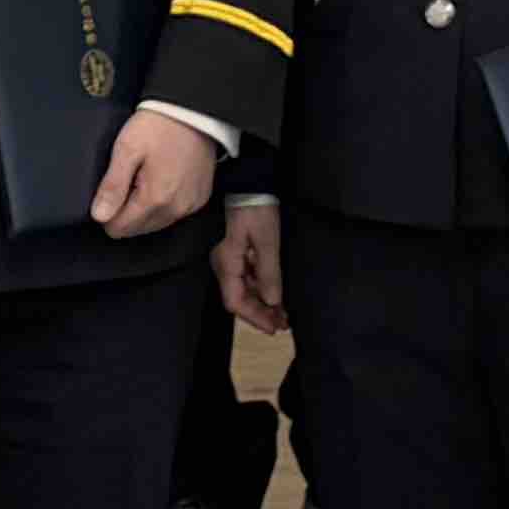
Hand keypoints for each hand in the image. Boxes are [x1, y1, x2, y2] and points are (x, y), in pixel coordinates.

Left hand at [90, 107, 219, 240]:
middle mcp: (176, 210)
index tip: (111, 189)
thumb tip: (99, 216)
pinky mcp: (200, 199)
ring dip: (145, 208)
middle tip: (128, 178)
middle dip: (126, 210)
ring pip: (155, 223)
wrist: (192, 110)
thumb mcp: (126, 149)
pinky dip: (164, 203)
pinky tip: (161, 179)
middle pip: (138, 229)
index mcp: (155, 199)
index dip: (108, 212)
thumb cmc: (158, 126)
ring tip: (144, 176)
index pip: (120, 229)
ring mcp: (191, 206)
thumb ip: (112, 186)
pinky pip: (173, 214)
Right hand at [215, 203, 287, 337]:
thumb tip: (273, 301)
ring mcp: (229, 256)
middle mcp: (224, 264)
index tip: (274, 328)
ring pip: (244, 288)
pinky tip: (275, 291)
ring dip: (262, 301)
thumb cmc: (255, 208)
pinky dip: (261, 287)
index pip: (235, 302)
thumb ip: (269, 273)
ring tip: (283, 312)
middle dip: (260, 313)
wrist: (248, 179)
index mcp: (227, 264)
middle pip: (239, 298)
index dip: (254, 318)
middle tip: (283, 324)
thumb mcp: (267, 241)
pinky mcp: (236, 249)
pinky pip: (247, 275)